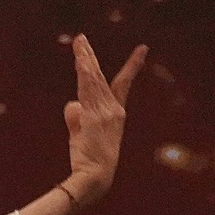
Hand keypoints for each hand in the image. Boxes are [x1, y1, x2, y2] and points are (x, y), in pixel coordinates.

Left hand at [57, 35, 143, 205]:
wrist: (94, 176)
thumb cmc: (89, 159)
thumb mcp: (81, 133)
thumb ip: (77, 116)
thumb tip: (72, 103)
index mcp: (115, 113)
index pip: (122, 84)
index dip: (131, 66)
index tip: (142, 49)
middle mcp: (114, 109)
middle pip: (100, 77)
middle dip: (89, 56)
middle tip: (81, 38)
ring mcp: (105, 112)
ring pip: (91, 81)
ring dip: (83, 60)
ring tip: (77, 42)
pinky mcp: (95, 117)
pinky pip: (87, 91)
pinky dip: (84, 75)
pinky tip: (80, 62)